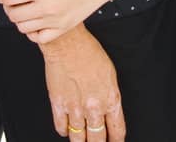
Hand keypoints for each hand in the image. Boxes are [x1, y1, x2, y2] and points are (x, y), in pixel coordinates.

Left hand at [0, 0, 113, 43]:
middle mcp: (46, 8)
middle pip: (14, 15)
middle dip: (8, 7)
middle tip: (11, 0)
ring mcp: (55, 21)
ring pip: (24, 28)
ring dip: (18, 19)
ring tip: (23, 9)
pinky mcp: (63, 28)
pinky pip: (40, 38)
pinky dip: (32, 33)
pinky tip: (34, 21)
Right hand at [39, 26, 126, 141]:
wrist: (67, 43)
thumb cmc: (88, 51)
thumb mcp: (110, 73)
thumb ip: (110, 95)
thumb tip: (109, 109)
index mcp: (110, 98)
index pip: (117, 130)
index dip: (117, 141)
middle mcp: (93, 107)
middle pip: (97, 138)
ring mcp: (75, 108)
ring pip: (78, 137)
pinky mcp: (58, 104)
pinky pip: (61, 127)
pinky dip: (64, 131)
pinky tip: (66, 130)